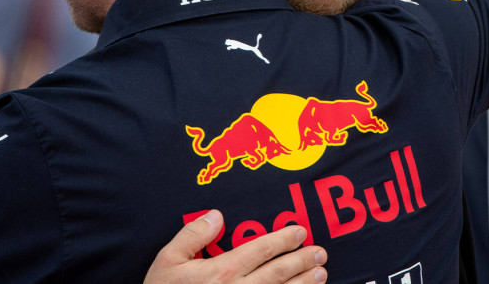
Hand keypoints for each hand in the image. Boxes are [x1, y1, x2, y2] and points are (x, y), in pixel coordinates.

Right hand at [144, 210, 326, 283]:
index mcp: (222, 271)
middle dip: (302, 260)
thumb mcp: (167, 260)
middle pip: (278, 272)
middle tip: (320, 253)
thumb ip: (193, 234)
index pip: (261, 249)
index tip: (300, 232)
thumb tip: (217, 214)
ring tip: (321, 274)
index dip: (284, 239)